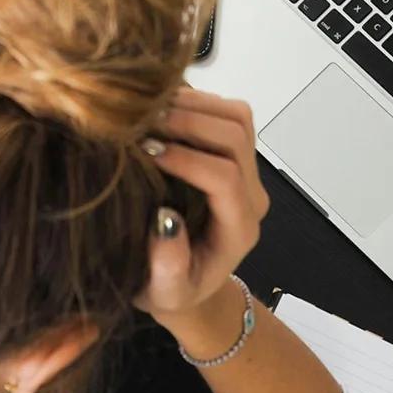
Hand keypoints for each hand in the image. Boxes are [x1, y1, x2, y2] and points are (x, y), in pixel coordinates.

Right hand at [134, 88, 268, 324]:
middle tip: (142, 123)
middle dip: (189, 122)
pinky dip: (194, 100)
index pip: (226, 178)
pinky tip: (158, 109)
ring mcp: (246, 170)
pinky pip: (226, 112)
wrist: (186, 282)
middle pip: (236, 137)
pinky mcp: (233, 153)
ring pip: (237, 116)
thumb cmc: (172, 290)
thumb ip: (168, 266)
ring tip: (148, 111)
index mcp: (239, 229)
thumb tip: (164, 221)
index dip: (187, 159)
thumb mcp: (165, 292)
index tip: (146, 152)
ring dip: (193, 105)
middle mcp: (251, 195)